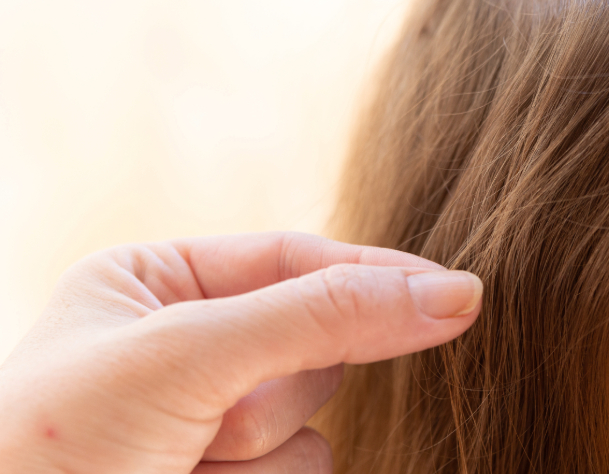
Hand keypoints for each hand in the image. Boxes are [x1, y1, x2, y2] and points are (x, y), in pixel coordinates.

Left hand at [0, 232, 482, 472]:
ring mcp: (209, 426)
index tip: (456, 293)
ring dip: (263, 452)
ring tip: (181, 468)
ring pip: (316, 426)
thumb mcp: (185, 356)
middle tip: (211, 418)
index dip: (373, 274)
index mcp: (156, 285)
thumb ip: (321, 315)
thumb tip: (454, 294)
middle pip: (317, 345)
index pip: (295, 259)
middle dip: (279, 388)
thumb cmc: (48, 448)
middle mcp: (188, 351)